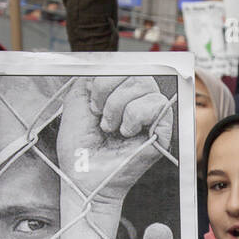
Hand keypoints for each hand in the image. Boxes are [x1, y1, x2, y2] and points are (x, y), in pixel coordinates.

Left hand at [57, 77, 173, 207]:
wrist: (84, 176)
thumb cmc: (79, 149)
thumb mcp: (76, 103)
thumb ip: (90, 77)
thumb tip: (104, 62)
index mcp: (119, 94)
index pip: (124, 66)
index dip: (105, 79)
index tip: (92, 105)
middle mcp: (138, 102)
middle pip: (135, 71)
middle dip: (109, 91)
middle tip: (101, 118)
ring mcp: (151, 116)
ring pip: (145, 85)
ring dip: (119, 106)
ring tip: (112, 128)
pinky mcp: (162, 131)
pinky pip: (157, 104)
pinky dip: (135, 116)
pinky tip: (126, 133)